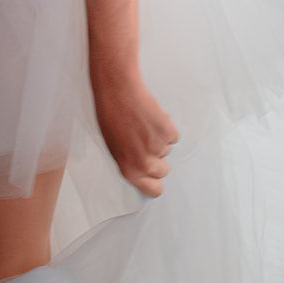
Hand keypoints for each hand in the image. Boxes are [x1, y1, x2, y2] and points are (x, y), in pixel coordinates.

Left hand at [90, 64, 179, 197]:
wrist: (118, 91)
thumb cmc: (110, 116)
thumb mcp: (114, 147)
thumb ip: (130, 162)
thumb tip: (143, 168)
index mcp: (130, 170)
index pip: (153, 190)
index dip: (155, 182)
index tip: (156, 177)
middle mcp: (145, 163)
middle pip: (163, 170)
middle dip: (158, 158)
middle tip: (146, 142)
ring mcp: (158, 147)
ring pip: (167, 149)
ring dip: (159, 139)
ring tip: (144, 124)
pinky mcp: (167, 131)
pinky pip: (173, 135)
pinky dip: (166, 127)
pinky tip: (152, 117)